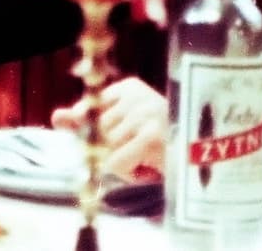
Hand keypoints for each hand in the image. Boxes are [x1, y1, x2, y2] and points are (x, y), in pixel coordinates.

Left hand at [51, 77, 165, 180]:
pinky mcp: (151, 136)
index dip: (95, 132)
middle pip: (95, 131)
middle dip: (112, 150)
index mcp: (130, 87)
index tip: (121, 139)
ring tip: (147, 160)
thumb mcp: (120, 129)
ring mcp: (145, 113)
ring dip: (122, 164)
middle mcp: (137, 95)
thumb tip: (56, 117)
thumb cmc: (161, 147)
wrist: (204, 162)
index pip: (87, 109)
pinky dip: (129, 173)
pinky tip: (151, 169)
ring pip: (104, 149)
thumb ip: (86, 122)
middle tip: (139, 153)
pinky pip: (115, 163)